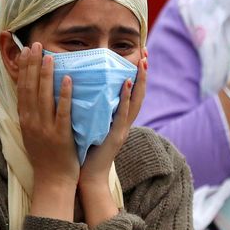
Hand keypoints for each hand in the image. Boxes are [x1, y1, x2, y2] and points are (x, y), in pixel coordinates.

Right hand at [16, 42, 78, 186]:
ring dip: (45, 74)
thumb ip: (31, 114)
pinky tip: (67, 79)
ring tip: (49, 55)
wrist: (52, 181)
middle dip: (32, 64)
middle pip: (30, 88)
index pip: (22, 88)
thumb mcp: (32, 133)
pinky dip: (64, 94)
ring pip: (43, 97)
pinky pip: (62, 111)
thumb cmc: (45, 157)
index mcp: (25, 120)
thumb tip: (30, 95)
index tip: (26, 50)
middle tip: (35, 44)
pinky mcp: (60, 135)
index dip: (24, 68)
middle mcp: (32, 121)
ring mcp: (45, 128)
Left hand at [80, 54, 147, 186]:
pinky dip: (127, 97)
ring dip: (140, 81)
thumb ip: (93, 110)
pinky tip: (127, 83)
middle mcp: (124, 123)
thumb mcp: (92, 126)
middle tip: (146, 52)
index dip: (137, 75)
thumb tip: (84, 89)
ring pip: (136, 101)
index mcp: (119, 120)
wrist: (87, 178)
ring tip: (142, 62)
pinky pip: (123, 114)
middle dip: (143, 73)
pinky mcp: (116, 136)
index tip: (139, 56)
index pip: (132, 93)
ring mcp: (122, 129)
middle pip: (140, 93)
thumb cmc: (85, 152)